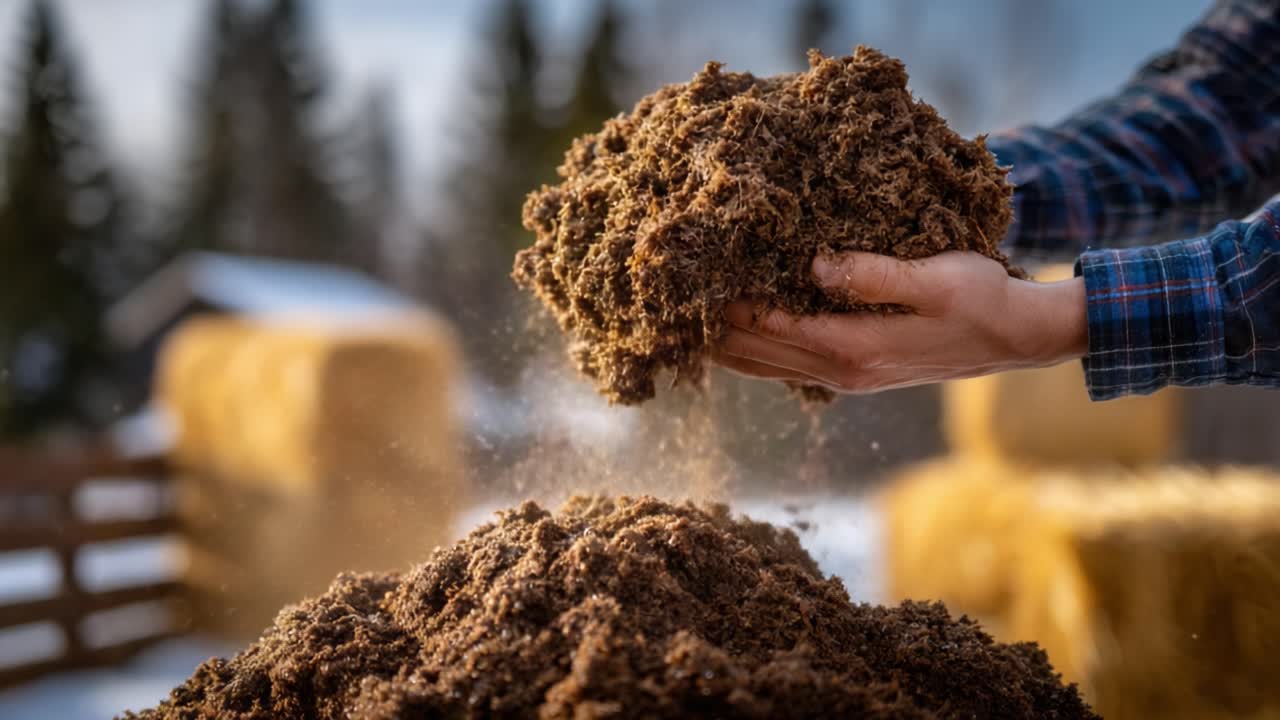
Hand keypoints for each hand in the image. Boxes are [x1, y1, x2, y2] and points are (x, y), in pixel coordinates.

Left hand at [713, 251, 1086, 393]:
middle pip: (756, 352)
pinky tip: (733, 338)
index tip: (686, 281)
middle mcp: (842, 370)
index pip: (770, 326)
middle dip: (710, 330)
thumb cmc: (981, 298)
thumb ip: (872, 274)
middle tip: (663, 306)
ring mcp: (847, 377)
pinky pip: (787, 366)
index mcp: (854, 346)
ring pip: (766, 366)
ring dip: (724, 347)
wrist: (1018, 339)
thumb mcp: (933, 278)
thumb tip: (812, 266)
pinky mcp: (855, 372)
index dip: (725, 305)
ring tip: (680, 325)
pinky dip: (753, 353)